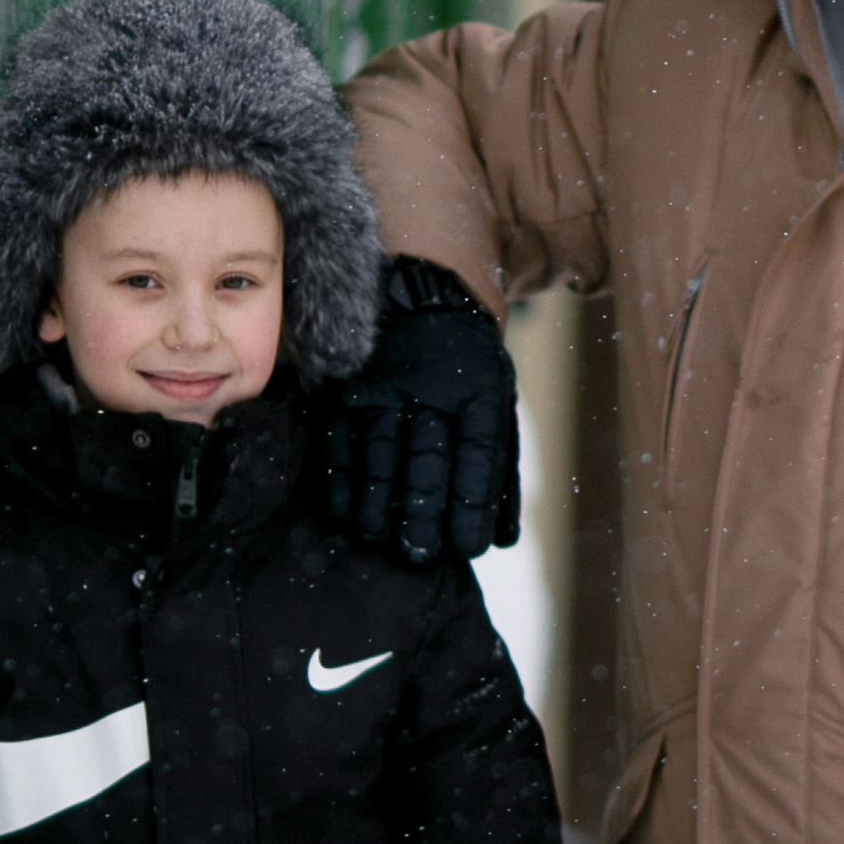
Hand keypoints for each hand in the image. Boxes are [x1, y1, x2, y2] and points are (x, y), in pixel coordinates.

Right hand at [323, 260, 520, 563]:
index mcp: (479, 391)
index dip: (470, 506)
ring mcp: (386, 384)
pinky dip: (339, 477)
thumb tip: (504, 538)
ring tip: (377, 538)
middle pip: (427, 461)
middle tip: (417, 555)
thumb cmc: (469, 364)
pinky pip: (340, 435)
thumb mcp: (500, 399)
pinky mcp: (349, 383)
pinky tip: (343, 509)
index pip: (478, 457)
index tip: (466, 547)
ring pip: (379, 452)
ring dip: (376, 504)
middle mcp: (433, 388)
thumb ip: (501, 467)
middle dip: (422, 515)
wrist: (428, 288)